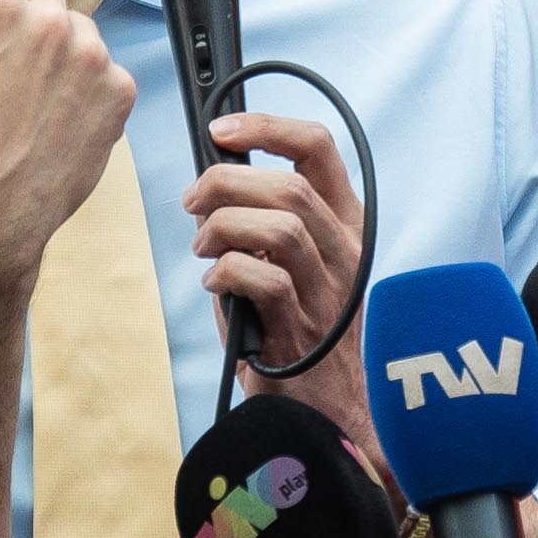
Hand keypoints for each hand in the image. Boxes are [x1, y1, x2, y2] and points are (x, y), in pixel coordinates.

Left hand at [187, 102, 364, 405]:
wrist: (325, 410)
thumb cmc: (295, 329)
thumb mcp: (286, 264)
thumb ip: (256, 222)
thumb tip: (208, 185)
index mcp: (343, 223)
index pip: (319, 148)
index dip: (268, 127)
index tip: (221, 130)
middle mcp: (344, 252)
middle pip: (289, 186)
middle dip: (226, 183)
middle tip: (192, 202)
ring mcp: (329, 292)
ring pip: (280, 228)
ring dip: (223, 229)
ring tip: (202, 248)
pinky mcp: (305, 331)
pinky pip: (265, 281)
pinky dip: (227, 273)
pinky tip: (214, 284)